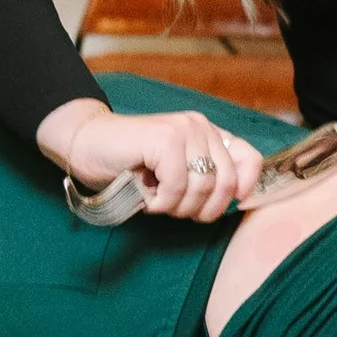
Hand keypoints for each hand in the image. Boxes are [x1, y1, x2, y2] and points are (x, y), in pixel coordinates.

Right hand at [35, 95, 264, 224]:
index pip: (250, 159)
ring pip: (202, 187)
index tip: (220, 206)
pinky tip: (147, 197)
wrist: (87, 145)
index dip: (243, 188)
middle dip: (202, 208)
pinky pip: (177, 186)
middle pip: (225, 183)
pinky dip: (161, 202)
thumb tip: (236, 199)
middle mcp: (200, 126)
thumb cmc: (129, 165)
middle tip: (175, 210)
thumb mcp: (176, 175)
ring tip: (157, 201)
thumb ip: (204, 179)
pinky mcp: (164, 138)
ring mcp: (183, 129)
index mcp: (208, 134)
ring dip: (177, 207)